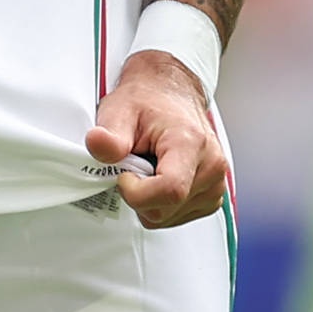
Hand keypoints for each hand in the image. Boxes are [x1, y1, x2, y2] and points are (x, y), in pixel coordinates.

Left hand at [86, 51, 229, 228]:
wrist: (169, 93)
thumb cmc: (148, 101)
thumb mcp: (119, 111)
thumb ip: (109, 135)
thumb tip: (97, 143)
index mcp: (192, 144)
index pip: (170, 191)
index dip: (136, 193)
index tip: (123, 175)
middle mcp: (211, 166)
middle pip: (164, 210)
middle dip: (138, 195)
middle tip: (134, 165)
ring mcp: (215, 184)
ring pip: (167, 218)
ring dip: (149, 199)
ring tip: (149, 167)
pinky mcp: (212, 197)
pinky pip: (176, 217)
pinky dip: (160, 203)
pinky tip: (159, 178)